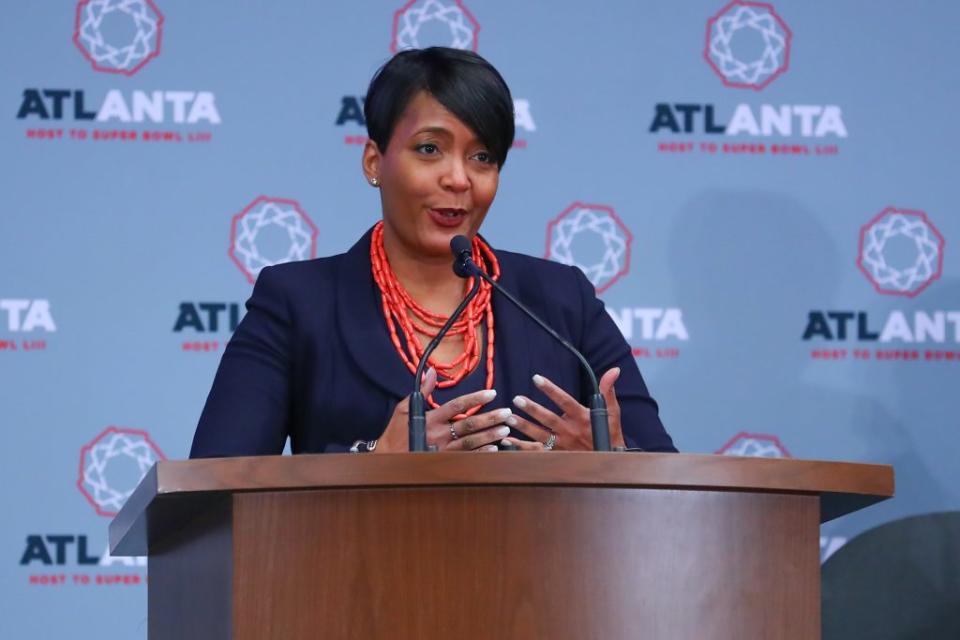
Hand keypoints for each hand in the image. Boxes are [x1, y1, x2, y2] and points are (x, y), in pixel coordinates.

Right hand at [377, 368, 512, 452]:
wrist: (387, 459)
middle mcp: (438, 434)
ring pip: (470, 443)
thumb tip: (430, 371)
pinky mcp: (443, 463)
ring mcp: (442, 450)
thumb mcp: (404, 408)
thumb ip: (422, 390)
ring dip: (489, 436)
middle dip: (489, 418)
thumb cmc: (397, 432)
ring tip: (505, 430)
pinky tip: (493, 449)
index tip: (491, 393)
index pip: (457, 405)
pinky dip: (480, 454)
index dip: (475, 399)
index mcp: (430, 419)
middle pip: (468, 424)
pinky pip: (465, 459)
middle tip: (506, 413)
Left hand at [506, 368, 625, 450]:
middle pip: (548, 419)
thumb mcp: (612, 412)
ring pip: (539, 435)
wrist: (610, 461)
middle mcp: (570, 431)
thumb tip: (614, 370)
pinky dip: (521, 447)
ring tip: (509, 417)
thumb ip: (607, 390)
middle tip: (517, 399)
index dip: (550, 389)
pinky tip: (507, 440)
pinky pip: (536, 452)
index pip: (564, 401)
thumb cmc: (609, 433)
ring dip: (524, 426)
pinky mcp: (556, 456)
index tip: (536, 378)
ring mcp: (562, 445)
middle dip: (532, 409)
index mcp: (582, 418)